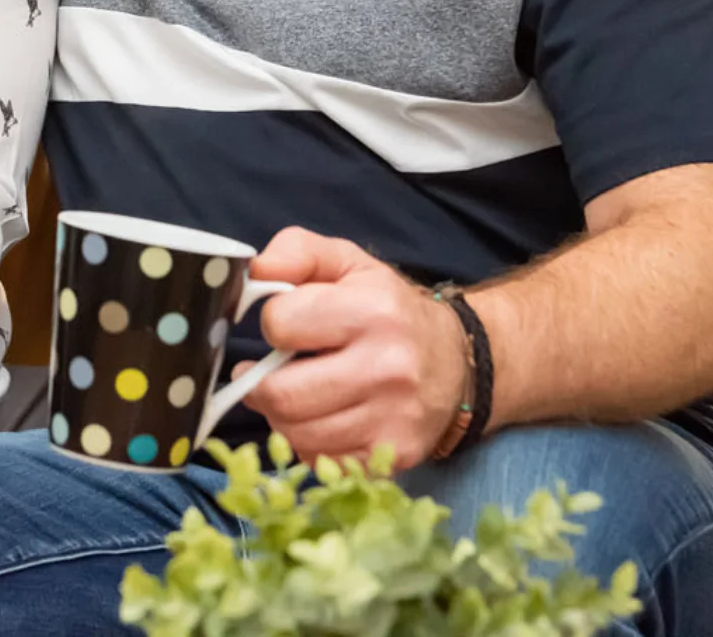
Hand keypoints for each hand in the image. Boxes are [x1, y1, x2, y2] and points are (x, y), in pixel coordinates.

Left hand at [237, 226, 469, 469]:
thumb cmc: (387, 308)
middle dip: (260, 384)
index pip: (280, 324)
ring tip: (294, 395)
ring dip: (281, 416)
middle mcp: (387, 367)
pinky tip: (320, 421)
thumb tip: (256, 270)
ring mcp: (393, 418)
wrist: (456, 363)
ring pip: (296, 434)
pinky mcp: (393, 456)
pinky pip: (320, 462)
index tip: (286, 327)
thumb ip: (296, 250)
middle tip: (265, 374)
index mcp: (373, 310)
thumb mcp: (347, 262)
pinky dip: (308, 444)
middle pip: (281, 394)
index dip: (273, 324)